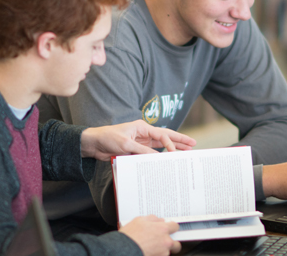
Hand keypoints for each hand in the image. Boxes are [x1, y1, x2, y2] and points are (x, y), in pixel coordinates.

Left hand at [81, 120, 195, 159]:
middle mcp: (144, 133)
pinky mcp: (137, 149)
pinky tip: (169, 158)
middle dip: (180, 140)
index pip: (161, 135)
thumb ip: (142, 151)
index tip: (174, 153)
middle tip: (193, 144)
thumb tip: (158, 157)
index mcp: (142, 127)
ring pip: (161, 145)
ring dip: (173, 148)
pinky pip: (152, 152)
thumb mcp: (125, 144)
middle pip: (166, 136)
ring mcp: (141, 141)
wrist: (94, 144)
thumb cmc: (108, 138)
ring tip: (186, 150)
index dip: (170, 143)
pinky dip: (161, 155)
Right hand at [119, 215, 180, 255]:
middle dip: (172, 244)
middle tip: (164, 243)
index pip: (175, 226)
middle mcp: (165, 242)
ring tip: (151, 248)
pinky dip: (156, 255)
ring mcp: (162, 253)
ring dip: (162, 251)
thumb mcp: (139, 220)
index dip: (172, 228)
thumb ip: (153, 219)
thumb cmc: (129, 236)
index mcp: (162, 229)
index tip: (169, 229)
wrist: (122, 250)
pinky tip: (148, 252)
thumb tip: (159, 220)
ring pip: (167, 253)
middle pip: (177, 244)